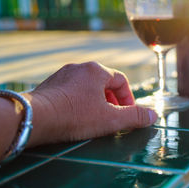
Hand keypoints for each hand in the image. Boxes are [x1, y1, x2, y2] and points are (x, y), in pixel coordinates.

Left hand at [23, 62, 156, 145]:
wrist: (34, 118)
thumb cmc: (76, 116)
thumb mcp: (111, 119)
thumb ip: (135, 117)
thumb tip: (154, 115)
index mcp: (96, 70)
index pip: (121, 80)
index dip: (128, 98)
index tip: (127, 115)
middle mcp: (78, 68)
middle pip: (103, 82)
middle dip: (112, 101)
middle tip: (112, 118)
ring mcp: (61, 75)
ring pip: (86, 87)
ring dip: (95, 102)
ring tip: (94, 119)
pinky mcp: (48, 85)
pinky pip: (70, 92)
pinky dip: (78, 103)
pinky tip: (74, 118)